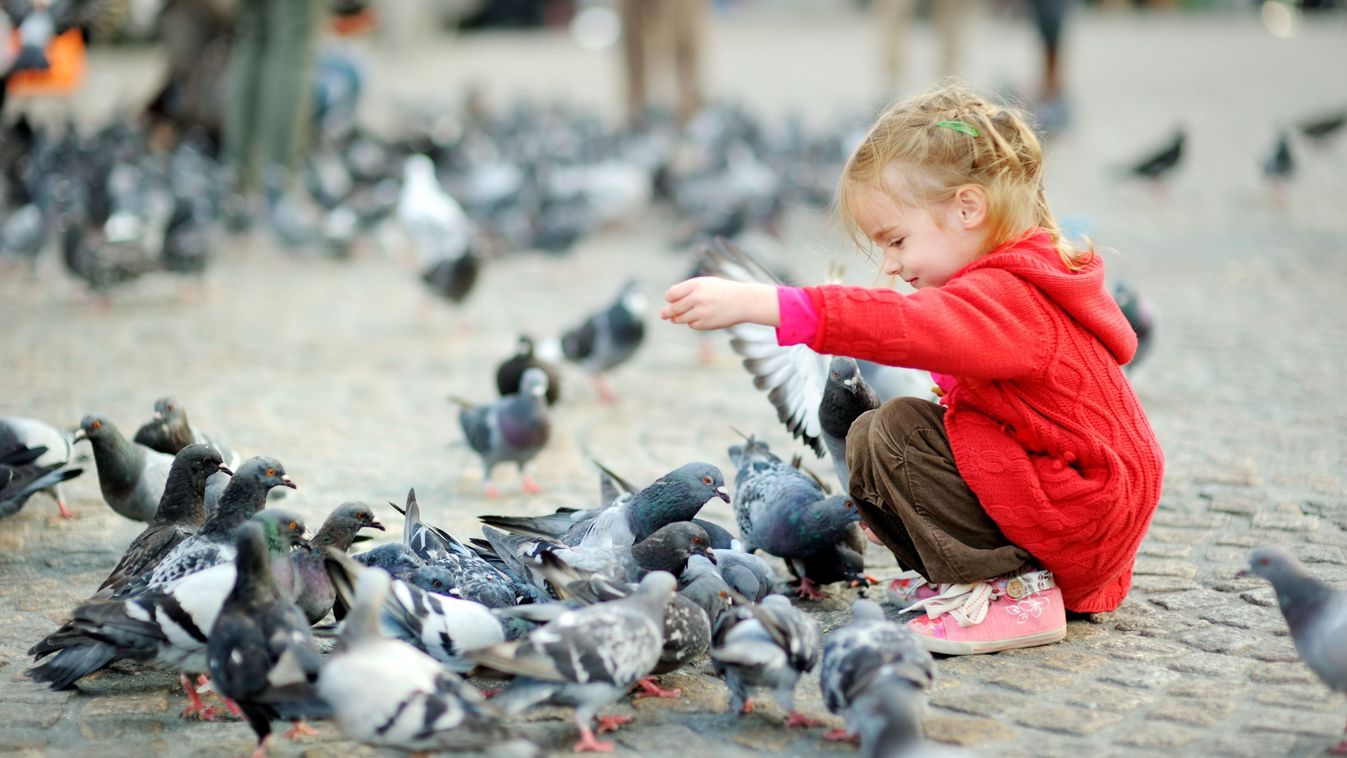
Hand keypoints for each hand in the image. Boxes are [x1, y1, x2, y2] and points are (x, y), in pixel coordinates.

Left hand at [661, 278, 778, 329]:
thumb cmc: (722, 291)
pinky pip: (692, 325)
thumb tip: (668, 308)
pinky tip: (703, 317)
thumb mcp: (705, 284)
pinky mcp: (706, 323)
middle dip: (667, 313)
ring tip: (686, 314)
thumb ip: (687, 291)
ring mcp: (702, 312)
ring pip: (680, 319)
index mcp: (696, 285)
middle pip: (673, 308)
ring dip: (679, 318)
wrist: (743, 301)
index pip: (672, 294)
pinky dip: (694, 322)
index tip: (672, 300)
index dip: (670, 298)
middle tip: (663, 315)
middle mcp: (697, 298)